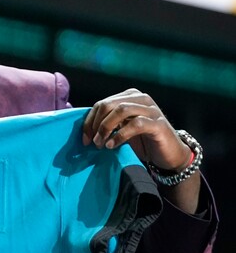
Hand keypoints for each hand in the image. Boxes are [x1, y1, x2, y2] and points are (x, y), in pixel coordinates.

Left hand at [82, 90, 200, 212]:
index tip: (84, 138)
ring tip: (101, 144)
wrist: (169, 155)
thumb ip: (108, 124)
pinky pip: (136, 124)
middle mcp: (141, 99)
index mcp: (130, 97)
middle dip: (96, 124)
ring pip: (122, 110)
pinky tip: (113, 146)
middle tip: (92, 142)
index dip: (90, 121)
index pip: (102, 104)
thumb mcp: (122, 130)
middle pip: (109, 105)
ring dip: (106, 128)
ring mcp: (151, 110)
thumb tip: (86, 130)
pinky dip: (120, 135)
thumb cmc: (143, 143)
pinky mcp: (158, 124)